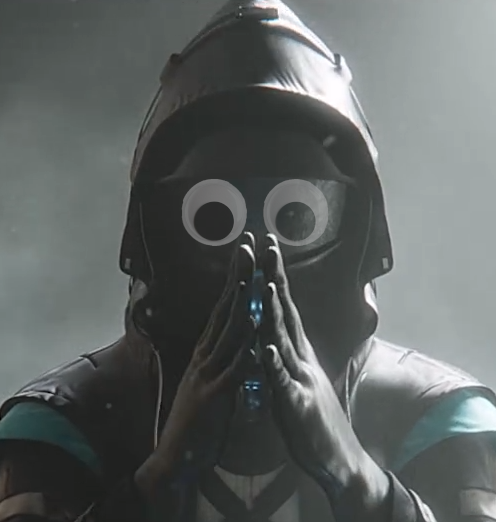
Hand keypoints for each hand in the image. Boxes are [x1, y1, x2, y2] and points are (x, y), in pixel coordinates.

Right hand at [135, 238, 255, 498]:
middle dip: (237, 277)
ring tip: (252, 278)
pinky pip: (232, 371)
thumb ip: (220, 354)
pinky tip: (255, 335)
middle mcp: (205, 354)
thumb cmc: (197, 417)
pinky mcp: (212, 397)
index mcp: (208, 349)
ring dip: (240, 305)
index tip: (247, 251)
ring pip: (227, 333)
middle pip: (224, 309)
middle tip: (247, 245)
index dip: (237, 278)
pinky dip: (244, 352)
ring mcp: (207, 373)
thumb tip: (232, 333)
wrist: (175, 458)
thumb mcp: (209, 377)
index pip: (225, 306)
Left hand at [259, 234, 389, 515]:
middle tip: (268, 245)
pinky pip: (284, 384)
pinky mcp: (299, 407)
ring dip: (275, 314)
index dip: (273, 278)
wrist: (340, 460)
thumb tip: (273, 334)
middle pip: (286, 313)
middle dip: (275, 278)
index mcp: (296, 352)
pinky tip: (266, 349)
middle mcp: (300, 358)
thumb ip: (286, 355)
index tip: (266, 249)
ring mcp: (302, 380)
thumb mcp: (299, 379)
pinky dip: (274, 366)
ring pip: (285, 341)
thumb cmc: (315, 419)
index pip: (283, 308)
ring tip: (266, 286)